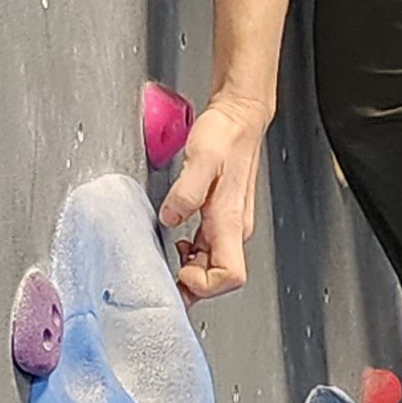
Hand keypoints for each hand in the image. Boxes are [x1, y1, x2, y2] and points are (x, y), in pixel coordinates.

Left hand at [158, 91, 272, 303]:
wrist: (239, 117)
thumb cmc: (226, 135)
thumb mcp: (202, 158)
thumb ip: (186, 191)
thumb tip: (170, 217)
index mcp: (231, 221)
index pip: (230, 276)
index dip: (204, 284)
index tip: (179, 269)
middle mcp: (235, 229)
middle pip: (219, 279)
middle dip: (190, 284)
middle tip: (162, 272)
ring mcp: (229, 226)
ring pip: (212, 267)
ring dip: (188, 271)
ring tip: (165, 256)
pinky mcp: (222, 219)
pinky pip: (207, 252)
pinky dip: (190, 257)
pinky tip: (175, 241)